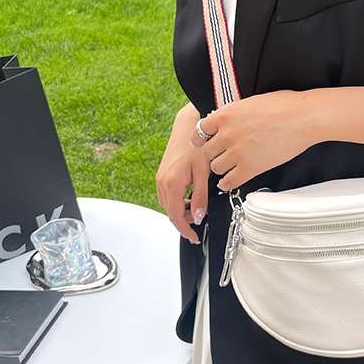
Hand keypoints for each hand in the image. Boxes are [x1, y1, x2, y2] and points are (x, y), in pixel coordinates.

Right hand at [156, 104, 210, 243]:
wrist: (188, 126)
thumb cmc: (196, 145)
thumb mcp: (203, 173)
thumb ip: (201, 197)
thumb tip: (200, 216)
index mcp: (172, 183)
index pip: (176, 216)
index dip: (186, 229)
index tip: (194, 237)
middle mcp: (162, 182)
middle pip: (171, 212)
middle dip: (185, 220)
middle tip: (200, 221)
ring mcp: (160, 178)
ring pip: (168, 204)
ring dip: (182, 211)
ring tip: (198, 207)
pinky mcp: (162, 174)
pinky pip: (167, 195)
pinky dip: (178, 201)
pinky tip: (190, 197)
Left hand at [189, 90, 313, 190]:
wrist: (304, 118)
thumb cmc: (284, 106)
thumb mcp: (250, 102)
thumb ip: (233, 114)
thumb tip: (225, 121)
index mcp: (226, 114)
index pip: (200, 130)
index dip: (202, 137)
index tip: (205, 141)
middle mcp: (228, 133)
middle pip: (206, 151)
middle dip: (213, 152)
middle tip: (221, 154)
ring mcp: (238, 152)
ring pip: (215, 167)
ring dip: (221, 167)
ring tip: (229, 165)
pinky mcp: (251, 168)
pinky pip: (228, 181)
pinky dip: (227, 182)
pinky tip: (230, 180)